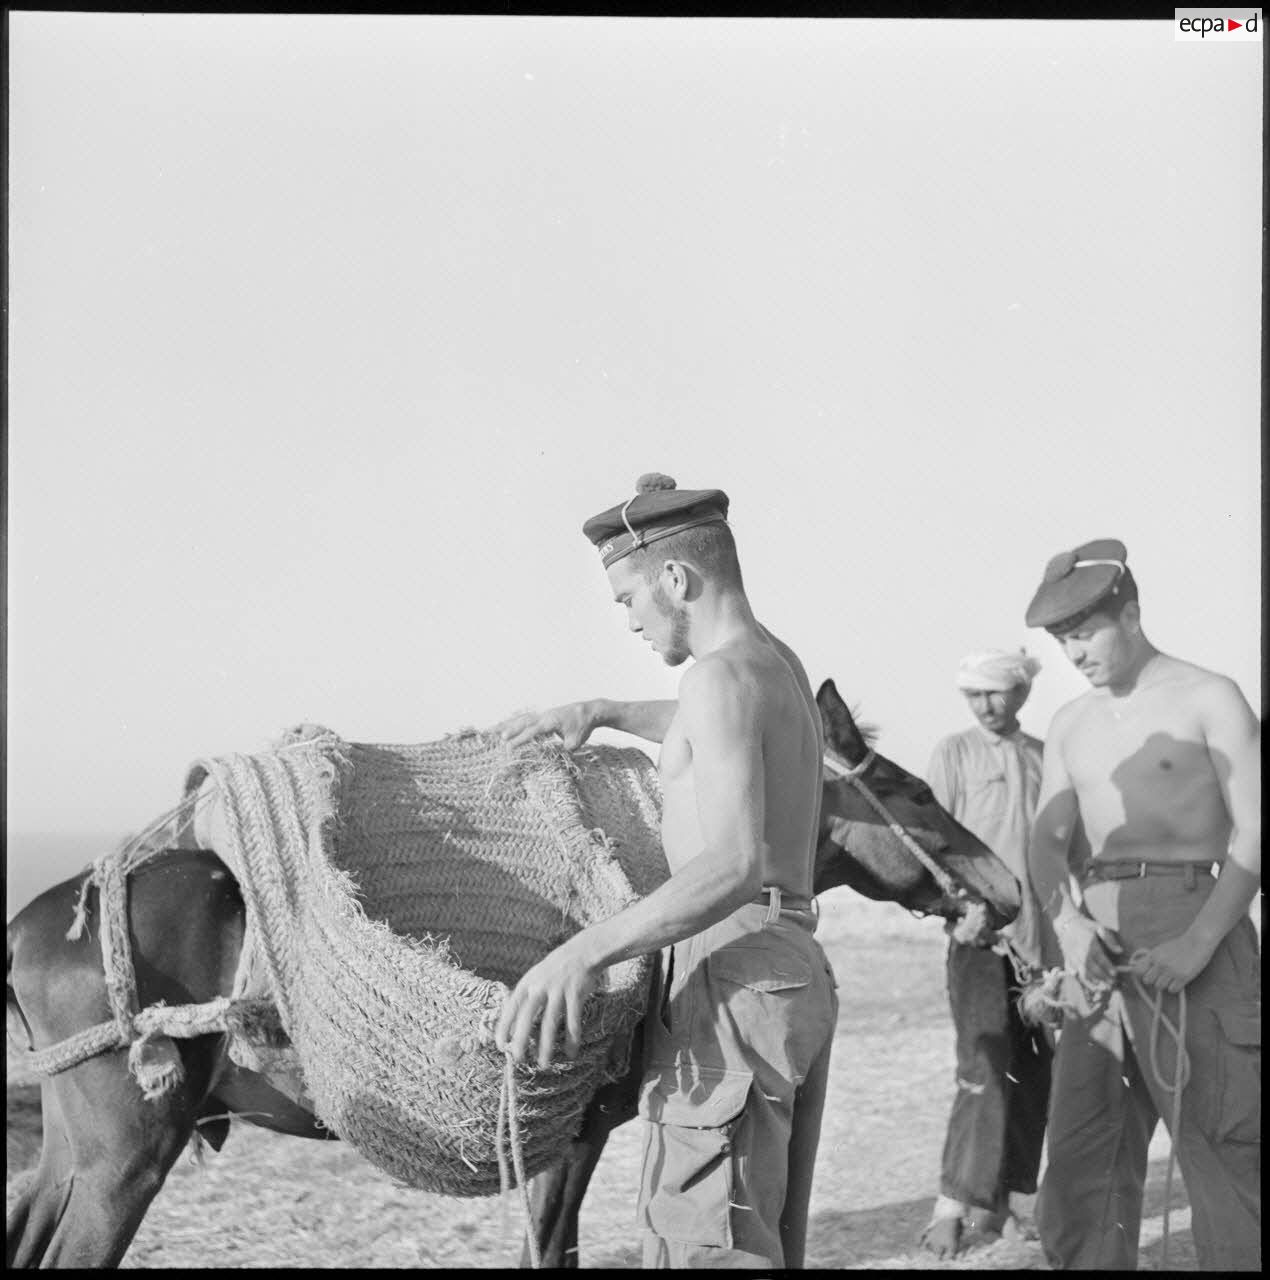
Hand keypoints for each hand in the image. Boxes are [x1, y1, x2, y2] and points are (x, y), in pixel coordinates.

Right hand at [495, 702, 596, 750]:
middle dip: (511, 730)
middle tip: (500, 739)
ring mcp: (543, 714)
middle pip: (524, 722)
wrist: (589, 711)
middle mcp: (544, 716)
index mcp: (551, 721)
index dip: (521, 739)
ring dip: (509, 725)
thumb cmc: (583, 726)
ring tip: (494, 730)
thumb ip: (565, 749)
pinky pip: (527, 718)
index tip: (510, 747)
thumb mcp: (576, 742)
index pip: (533, 731)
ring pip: (523, 719)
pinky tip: (506, 726)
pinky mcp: (544, 716)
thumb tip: (555, 754)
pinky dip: (515, 722)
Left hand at [495, 943, 601, 1067]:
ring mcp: (558, 990)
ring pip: (550, 1023)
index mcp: (527, 983)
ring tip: (543, 1064)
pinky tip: (571, 1053)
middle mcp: (540, 987)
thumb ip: (525, 996)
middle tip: (518, 1060)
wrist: (582, 952)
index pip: (510, 1008)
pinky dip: (572, 1039)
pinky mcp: (575, 994)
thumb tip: (511, 1023)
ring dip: (546, 1046)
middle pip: (527, 1017)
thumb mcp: (535, 977)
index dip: (504, 1027)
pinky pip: (573, 1021)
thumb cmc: (555, 969)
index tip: (500, 1046)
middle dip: (521, 1040)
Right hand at [1055, 912, 1123, 985]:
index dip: (1107, 966)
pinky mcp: (1067, 958)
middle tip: (1112, 982)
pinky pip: (1073, 970)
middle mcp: (1080, 951)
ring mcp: (1072, 956)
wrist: (1067, 923)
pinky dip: (1079, 977)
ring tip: (1101, 985)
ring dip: (1092, 979)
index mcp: (1088, 943)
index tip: (1115, 973)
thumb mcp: (1099, 927)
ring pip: (1081, 970)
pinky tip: (1086, 982)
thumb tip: (1119, 951)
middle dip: (1101, 976)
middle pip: (1091, 967)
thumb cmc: (1086, 926)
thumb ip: (1109, 939)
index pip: (1099, 957)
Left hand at [1129, 934, 1213, 993]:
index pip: (1137, 970)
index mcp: (1153, 955)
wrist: (1197, 941)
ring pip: (1159, 987)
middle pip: (1147, 981)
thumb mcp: (1161, 949)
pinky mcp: (1183, 977)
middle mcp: (1160, 963)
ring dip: (1164, 984)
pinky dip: (1175, 987)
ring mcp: (1171, 971)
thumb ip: (1150, 959)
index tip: (1148, 973)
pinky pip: (1172, 990)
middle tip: (1161, 977)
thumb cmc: (1179, 945)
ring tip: (1171, 978)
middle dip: (1153, 980)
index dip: (1142, 973)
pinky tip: (1179, 980)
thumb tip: (1136, 968)